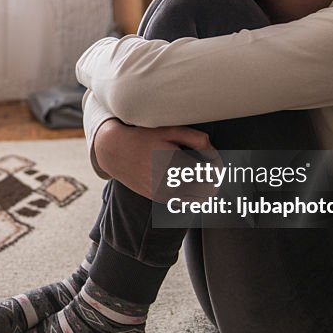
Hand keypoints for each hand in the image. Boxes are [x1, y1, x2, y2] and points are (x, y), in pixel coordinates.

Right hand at [93, 119, 213, 198]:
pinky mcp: (159, 199)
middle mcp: (172, 185)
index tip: (212, 155)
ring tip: (198, 171)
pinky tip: (185, 178)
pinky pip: (185, 202)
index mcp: (177, 166)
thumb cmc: (144, 137)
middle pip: (210, 191)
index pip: (213, 174)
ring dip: (204, 187)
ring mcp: (165, 195)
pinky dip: (191, 193)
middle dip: (214, 177)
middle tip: (208, 163)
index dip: (218, 164)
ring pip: (199, 200)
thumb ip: (196, 138)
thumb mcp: (170, 130)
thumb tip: (213, 150)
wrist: (115, 152)